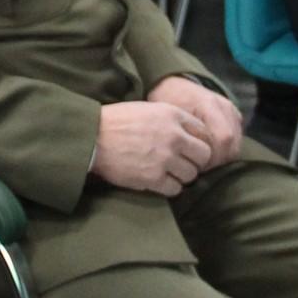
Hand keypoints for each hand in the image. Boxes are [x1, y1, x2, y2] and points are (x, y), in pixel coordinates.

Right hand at [90, 100, 212, 195]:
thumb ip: (172, 119)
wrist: (92, 137)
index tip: (190, 149)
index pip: (204, 133)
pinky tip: (159, 181)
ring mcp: (164, 158)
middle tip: (182, 164)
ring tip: (168, 173)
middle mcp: (174, 136)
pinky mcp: (153, 178)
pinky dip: (169, 187)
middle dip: (195, 161)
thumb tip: (191, 135)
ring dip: (182, 176)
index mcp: (173, 115)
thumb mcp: (149, 108)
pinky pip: (175, 189)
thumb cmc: (117, 121)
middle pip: (204, 155)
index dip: (199, 142)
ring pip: (191, 175)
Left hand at [149, 73, 243, 168]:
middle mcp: (225, 106)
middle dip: (217, 161)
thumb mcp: (170, 117)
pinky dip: (225, 151)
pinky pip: (236, 140)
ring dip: (222, 158)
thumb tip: (186, 161)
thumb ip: (181, 135)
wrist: (175, 85)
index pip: (223, 138)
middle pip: (232, 144)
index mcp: (209, 104)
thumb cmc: (168, 101)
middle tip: (199, 168)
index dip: (213, 158)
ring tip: (204, 162)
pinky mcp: (235, 116)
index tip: (196, 165)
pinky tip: (210, 155)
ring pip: (236, 144)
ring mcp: (232, 110)